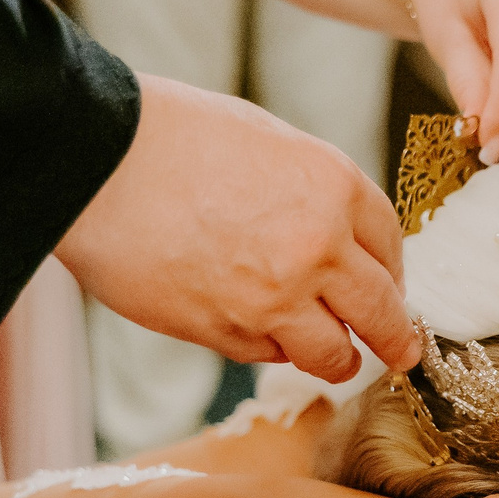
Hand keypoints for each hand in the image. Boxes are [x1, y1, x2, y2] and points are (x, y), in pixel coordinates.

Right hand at [54, 74, 416, 380]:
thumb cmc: (174, 137)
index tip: (388, 288)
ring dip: (336, 359)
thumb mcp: (269, 142)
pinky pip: (268, 355)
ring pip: (332, 355)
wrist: (97, 161)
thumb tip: (339, 239)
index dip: (391, 274)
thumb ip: (314, 194)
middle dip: (395, 340)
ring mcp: (274, 297)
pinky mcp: (225, 331)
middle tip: (401, 352)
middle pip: (381, 313)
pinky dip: (271, 349)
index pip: (391, 248)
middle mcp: (318, 247)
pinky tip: (257, 330)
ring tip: (335, 358)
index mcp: (335, 188)